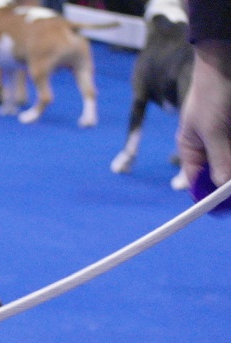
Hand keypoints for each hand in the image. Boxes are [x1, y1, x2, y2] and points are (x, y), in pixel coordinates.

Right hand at [179, 41, 230, 188]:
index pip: (198, 182)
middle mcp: (211, 146)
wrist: (228, 59)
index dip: (210, 196)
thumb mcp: (213, 129)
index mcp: (192, 149)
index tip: (225, 206)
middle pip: (221, 174)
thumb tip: (223, 189)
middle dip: (228, 181)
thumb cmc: (213, 92)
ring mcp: (227, 138)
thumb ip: (220, 159)